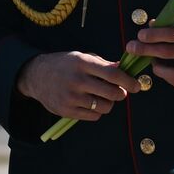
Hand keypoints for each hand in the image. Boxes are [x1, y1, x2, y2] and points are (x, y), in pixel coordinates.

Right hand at [16, 51, 138, 120]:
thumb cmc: (64, 65)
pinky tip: (91, 103)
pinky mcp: (66, 111)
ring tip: (102, 97)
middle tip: (120, 92)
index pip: (112, 74)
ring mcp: (71, 97)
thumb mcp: (81, 57)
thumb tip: (124, 69)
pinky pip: (93, 116)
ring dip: (109, 104)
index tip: (136, 86)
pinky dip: (97, 111)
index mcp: (82, 63)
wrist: (36, 76)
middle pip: (112, 93)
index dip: (128, 81)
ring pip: (104, 107)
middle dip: (121, 94)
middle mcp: (77, 80)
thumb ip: (103, 64)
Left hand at [128, 19, 173, 89]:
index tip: (140, 34)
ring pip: (172, 74)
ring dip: (156, 67)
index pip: (172, 35)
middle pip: (167, 53)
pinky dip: (169, 78)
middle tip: (131, 47)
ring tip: (150, 61)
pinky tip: (164, 70)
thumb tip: (154, 23)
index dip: (153, 35)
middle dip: (145, 50)